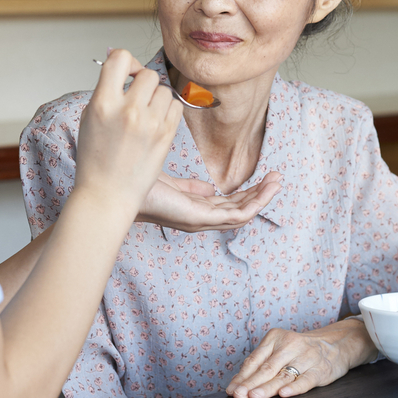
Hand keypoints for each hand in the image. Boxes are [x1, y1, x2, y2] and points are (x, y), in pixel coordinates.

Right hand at [74, 49, 182, 216]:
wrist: (107, 194)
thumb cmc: (95, 159)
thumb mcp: (90, 118)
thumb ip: (107, 90)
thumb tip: (122, 64)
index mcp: (103, 103)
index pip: (119, 58)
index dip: (125, 61)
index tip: (125, 73)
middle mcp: (128, 110)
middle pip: (148, 74)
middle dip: (142, 82)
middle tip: (135, 97)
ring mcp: (150, 123)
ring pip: (164, 90)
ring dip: (156, 97)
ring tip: (145, 114)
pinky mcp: (166, 135)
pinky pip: (176, 106)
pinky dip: (168, 110)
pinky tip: (155, 123)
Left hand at [139, 172, 281, 232]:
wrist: (119, 187)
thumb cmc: (141, 186)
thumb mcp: (174, 185)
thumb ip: (192, 188)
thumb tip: (211, 187)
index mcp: (196, 210)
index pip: (230, 205)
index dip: (249, 192)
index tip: (265, 177)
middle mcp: (201, 219)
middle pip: (239, 210)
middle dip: (260, 194)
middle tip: (278, 177)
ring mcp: (201, 221)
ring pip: (242, 214)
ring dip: (262, 198)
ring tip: (277, 181)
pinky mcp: (199, 218)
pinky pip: (236, 215)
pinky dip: (254, 203)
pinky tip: (265, 189)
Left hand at [225, 318, 375, 397]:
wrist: (336, 344)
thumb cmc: (300, 350)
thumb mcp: (281, 348)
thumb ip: (262, 362)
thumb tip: (239, 383)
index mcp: (276, 337)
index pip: (255, 359)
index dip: (242, 376)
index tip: (231, 390)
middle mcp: (290, 345)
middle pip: (267, 367)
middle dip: (250, 383)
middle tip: (238, 395)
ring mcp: (306, 357)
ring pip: (283, 375)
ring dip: (267, 387)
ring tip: (254, 397)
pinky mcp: (320, 370)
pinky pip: (306, 380)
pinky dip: (294, 388)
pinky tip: (283, 394)